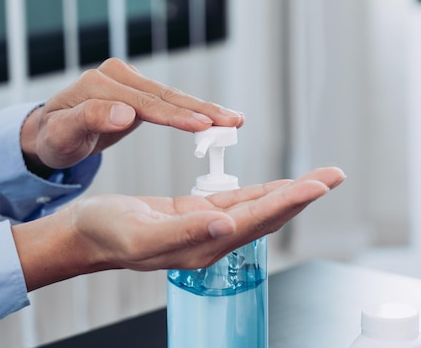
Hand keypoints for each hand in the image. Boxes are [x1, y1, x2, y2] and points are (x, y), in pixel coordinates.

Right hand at [12, 167, 345, 290]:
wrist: (85, 234)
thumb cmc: (105, 234)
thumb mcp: (141, 234)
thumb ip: (186, 232)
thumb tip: (227, 226)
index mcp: (204, 246)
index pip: (258, 220)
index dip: (290, 201)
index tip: (319, 185)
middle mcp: (214, 240)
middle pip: (269, 214)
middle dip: (303, 193)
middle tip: (334, 175)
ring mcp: (209, 228)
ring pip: (260, 207)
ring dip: (290, 191)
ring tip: (318, 178)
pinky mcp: (200, 215)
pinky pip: (240, 201)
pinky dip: (263, 190)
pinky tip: (279, 185)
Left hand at [20, 58, 243, 174]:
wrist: (50, 133)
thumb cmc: (54, 138)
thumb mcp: (62, 135)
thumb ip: (89, 119)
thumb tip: (125, 113)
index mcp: (99, 84)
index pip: (145, 102)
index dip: (176, 116)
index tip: (203, 126)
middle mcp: (117, 76)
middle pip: (166, 95)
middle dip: (203, 110)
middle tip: (234, 121)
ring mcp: (129, 81)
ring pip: (173, 97)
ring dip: (205, 110)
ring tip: (235, 120)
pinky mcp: (138, 89)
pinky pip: (170, 102)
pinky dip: (193, 111)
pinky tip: (216, 119)